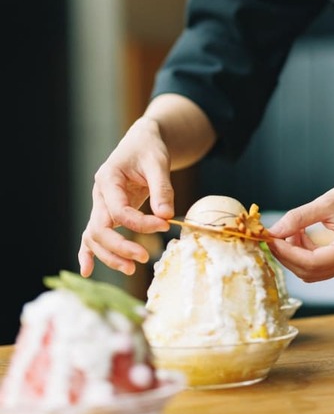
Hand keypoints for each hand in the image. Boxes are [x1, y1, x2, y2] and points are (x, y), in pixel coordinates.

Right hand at [78, 117, 174, 276]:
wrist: (142, 141)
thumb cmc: (149, 148)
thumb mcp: (158, 162)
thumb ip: (162, 188)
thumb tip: (166, 216)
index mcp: (108, 179)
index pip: (119, 211)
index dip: (141, 223)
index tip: (165, 224)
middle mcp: (99, 194)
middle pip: (99, 228)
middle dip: (120, 247)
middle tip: (145, 257)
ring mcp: (100, 204)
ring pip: (94, 236)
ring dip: (110, 255)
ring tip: (132, 269)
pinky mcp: (106, 212)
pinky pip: (92, 234)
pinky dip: (89, 253)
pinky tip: (87, 271)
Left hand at [267, 172, 333, 282]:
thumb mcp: (326, 203)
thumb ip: (298, 218)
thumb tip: (274, 231)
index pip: (310, 262)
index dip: (287, 252)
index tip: (270, 238)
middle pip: (308, 271)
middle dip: (286, 255)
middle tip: (272, 235)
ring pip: (310, 270)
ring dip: (294, 254)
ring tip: (289, 230)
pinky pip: (316, 264)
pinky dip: (302, 252)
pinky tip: (299, 233)